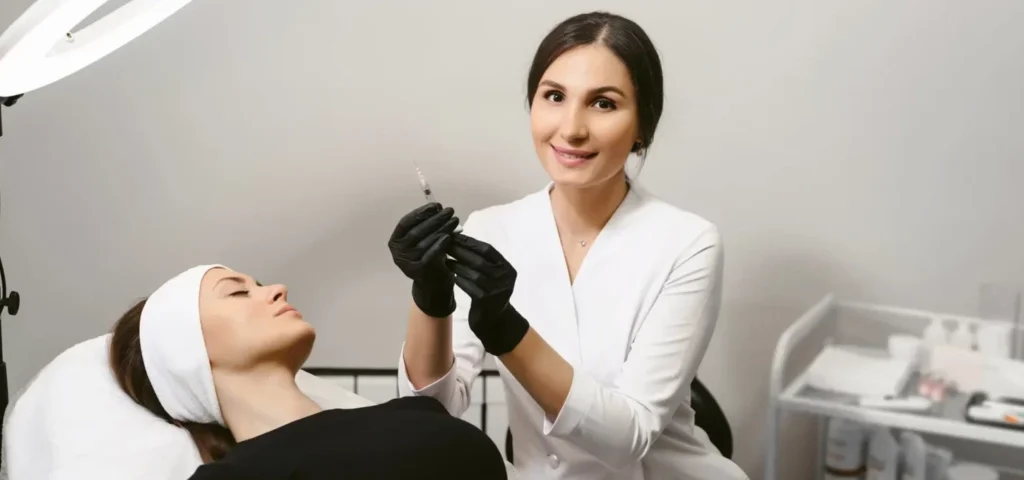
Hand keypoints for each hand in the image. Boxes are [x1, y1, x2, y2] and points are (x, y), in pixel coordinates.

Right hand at [389, 203, 460, 317]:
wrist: (433, 284)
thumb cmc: (430, 257)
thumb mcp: (426, 239)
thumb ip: (428, 225)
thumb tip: (439, 208)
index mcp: (396, 241)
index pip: (406, 222)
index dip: (420, 212)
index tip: (436, 205)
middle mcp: (397, 252)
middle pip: (416, 231)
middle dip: (434, 219)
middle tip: (449, 211)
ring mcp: (406, 263)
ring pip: (423, 242)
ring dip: (440, 229)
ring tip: (454, 220)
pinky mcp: (418, 271)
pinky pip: (429, 255)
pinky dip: (439, 244)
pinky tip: (449, 236)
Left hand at [445, 233, 529, 355]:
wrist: (494, 322)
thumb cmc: (489, 295)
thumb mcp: (492, 277)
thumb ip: (483, 262)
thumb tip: (460, 240)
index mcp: (507, 268)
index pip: (488, 250)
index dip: (470, 242)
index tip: (454, 236)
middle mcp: (505, 278)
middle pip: (480, 260)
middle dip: (461, 251)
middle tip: (445, 244)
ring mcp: (497, 290)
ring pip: (474, 273)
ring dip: (457, 264)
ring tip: (444, 258)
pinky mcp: (487, 301)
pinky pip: (470, 286)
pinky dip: (459, 279)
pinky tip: (450, 275)